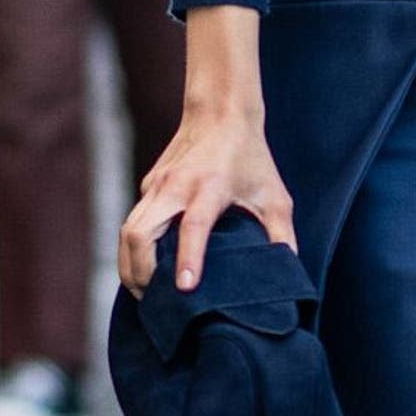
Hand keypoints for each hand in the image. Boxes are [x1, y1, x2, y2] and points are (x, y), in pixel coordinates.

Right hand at [117, 87, 297, 297]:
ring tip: (144, 295)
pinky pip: (131, 223)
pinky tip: (145, 271)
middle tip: (154, 302)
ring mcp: (156, 185)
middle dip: (142, 273)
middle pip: (140, 233)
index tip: (184, 288)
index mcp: (210, 187)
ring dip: (130, 266)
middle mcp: (176, 186)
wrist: (220, 113)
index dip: (187, 258)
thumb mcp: (274, 195)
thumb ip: (282, 233)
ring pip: (128, 231)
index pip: (193, 226)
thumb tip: (287, 271)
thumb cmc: (251, 157)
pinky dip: (132, 251)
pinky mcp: (147, 186)